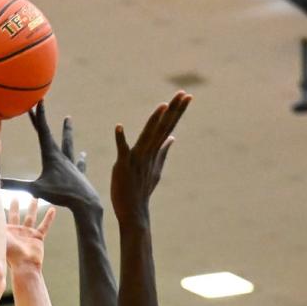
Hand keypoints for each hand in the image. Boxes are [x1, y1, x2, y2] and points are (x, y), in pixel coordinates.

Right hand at [1, 104, 101, 214]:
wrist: (85, 201)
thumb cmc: (61, 194)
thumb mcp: (36, 189)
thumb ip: (16, 186)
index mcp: (51, 155)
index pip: (43, 131)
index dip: (39, 115)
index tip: (38, 100)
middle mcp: (62, 156)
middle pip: (52, 133)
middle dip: (44, 119)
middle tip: (43, 103)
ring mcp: (71, 164)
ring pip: (68, 143)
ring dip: (66, 130)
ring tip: (68, 119)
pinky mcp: (79, 173)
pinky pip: (79, 163)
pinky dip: (80, 158)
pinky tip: (83, 154)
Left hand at [5, 196, 55, 273]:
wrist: (23, 265)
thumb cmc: (10, 254)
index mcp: (7, 232)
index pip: (2, 217)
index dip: (0, 210)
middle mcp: (16, 232)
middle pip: (16, 215)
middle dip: (15, 206)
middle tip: (15, 197)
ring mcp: (27, 235)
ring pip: (31, 217)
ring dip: (33, 207)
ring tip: (35, 197)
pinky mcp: (38, 238)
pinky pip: (44, 226)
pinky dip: (49, 218)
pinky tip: (53, 210)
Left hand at [110, 92, 191, 223]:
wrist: (133, 212)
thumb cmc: (142, 190)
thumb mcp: (156, 168)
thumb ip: (163, 151)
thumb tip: (172, 137)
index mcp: (155, 151)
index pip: (168, 126)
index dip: (178, 111)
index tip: (188, 95)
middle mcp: (149, 153)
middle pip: (162, 127)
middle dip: (173, 110)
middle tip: (183, 93)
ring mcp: (137, 159)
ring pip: (148, 136)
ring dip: (154, 121)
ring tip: (162, 106)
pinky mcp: (123, 166)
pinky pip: (122, 150)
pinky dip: (120, 139)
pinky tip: (119, 126)